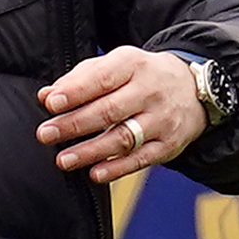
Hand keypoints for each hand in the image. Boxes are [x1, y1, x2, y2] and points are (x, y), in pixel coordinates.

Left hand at [39, 45, 207, 181]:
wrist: (193, 89)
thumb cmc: (140, 77)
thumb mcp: (115, 66)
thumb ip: (80, 79)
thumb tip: (46, 95)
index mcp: (134, 65)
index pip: (103, 78)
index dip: (76, 91)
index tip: (51, 103)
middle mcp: (150, 91)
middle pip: (109, 110)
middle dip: (74, 124)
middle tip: (45, 134)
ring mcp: (162, 119)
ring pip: (123, 138)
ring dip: (90, 151)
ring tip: (63, 159)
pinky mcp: (168, 144)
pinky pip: (141, 159)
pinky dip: (117, 168)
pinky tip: (94, 173)